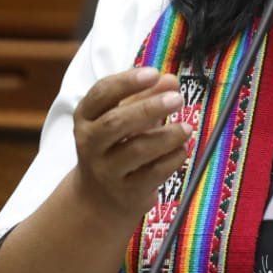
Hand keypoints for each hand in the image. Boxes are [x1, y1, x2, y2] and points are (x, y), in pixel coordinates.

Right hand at [72, 66, 190, 219]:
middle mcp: (90, 144)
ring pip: (136, 150)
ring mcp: (106, 171)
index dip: (127, 82)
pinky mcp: (126, 193)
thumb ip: (145, 97)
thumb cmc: (115, 146)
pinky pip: (152, 174)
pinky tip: (182, 149)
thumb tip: (170, 80)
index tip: (154, 73)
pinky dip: (171, 159)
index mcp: (85, 117)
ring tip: (187, 127)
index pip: (101, 94)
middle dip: (148, 108)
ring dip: (166, 136)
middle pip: (115, 123)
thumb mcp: (122, 117)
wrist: (99, 198)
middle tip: (177, 99)